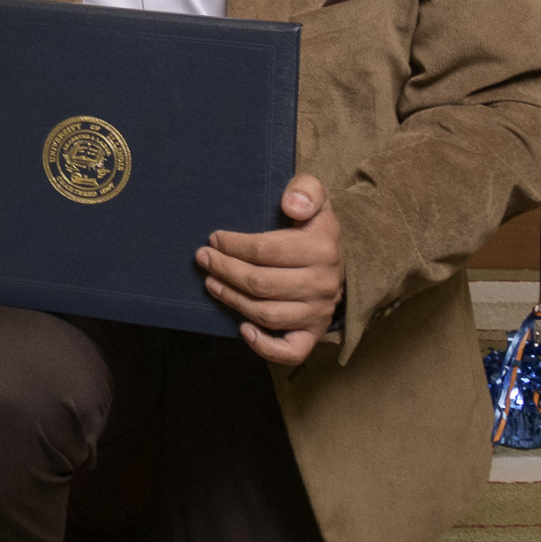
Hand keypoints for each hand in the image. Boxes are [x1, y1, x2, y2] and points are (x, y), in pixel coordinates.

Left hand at [202, 174, 346, 366]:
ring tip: (211, 283)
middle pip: (261, 283)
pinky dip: (265, 347)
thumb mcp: (314, 199)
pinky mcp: (313, 333)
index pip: (265, 250)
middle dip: (225, 270)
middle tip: (203, 258)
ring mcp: (318, 312)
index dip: (233, 245)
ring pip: (267, 314)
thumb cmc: (312, 228)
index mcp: (322, 249)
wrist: (337, 262)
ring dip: (233, 300)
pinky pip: (291, 351)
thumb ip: (306, 190)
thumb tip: (292, 205)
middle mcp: (323, 284)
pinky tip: (243, 330)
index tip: (214, 238)